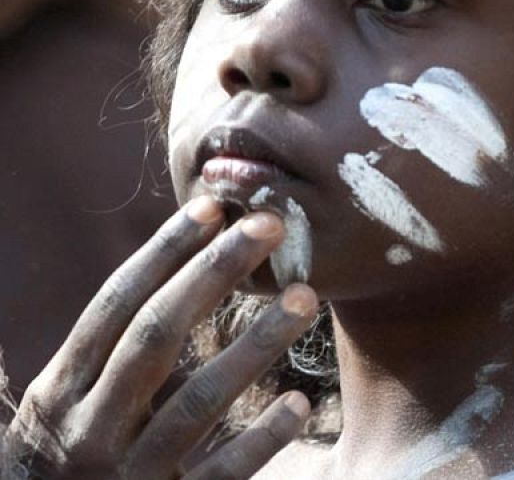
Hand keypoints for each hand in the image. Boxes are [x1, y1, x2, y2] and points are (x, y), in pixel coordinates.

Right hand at [1, 198, 319, 478]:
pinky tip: (300, 404)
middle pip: (155, 337)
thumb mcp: (74, 405)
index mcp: (62, 390)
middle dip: (213, 274)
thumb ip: (123, 353)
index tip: (212, 207)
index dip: (162, 254)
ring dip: (254, 345)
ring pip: (196, 402)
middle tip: (271, 225)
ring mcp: (127, 473)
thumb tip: (197, 268)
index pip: (115, 305)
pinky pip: (221, 474)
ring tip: (305, 298)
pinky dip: (259, 438)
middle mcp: (88, 427)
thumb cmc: (74, 459)